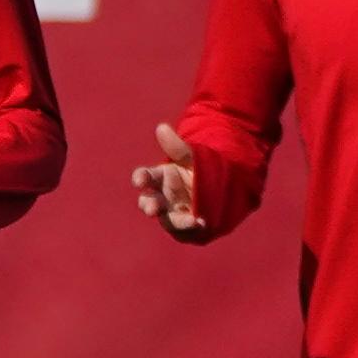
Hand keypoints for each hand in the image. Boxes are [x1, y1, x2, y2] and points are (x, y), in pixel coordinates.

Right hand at [131, 121, 206, 240]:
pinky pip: (185, 230)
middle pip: (149, 202)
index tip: (140, 180)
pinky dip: (191, 228)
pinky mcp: (185, 226)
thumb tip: (161, 127)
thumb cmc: (196, 169)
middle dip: (150, 206)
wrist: (216, 187)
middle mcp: (162, 197)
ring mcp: (173, 213)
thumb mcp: (190, 157)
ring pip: (167, 219)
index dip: (140, 179)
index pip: (144, 177)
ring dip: (176, 221)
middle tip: (152, 209)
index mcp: (159, 177)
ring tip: (190, 220)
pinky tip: (202, 223)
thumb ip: (177, 147)